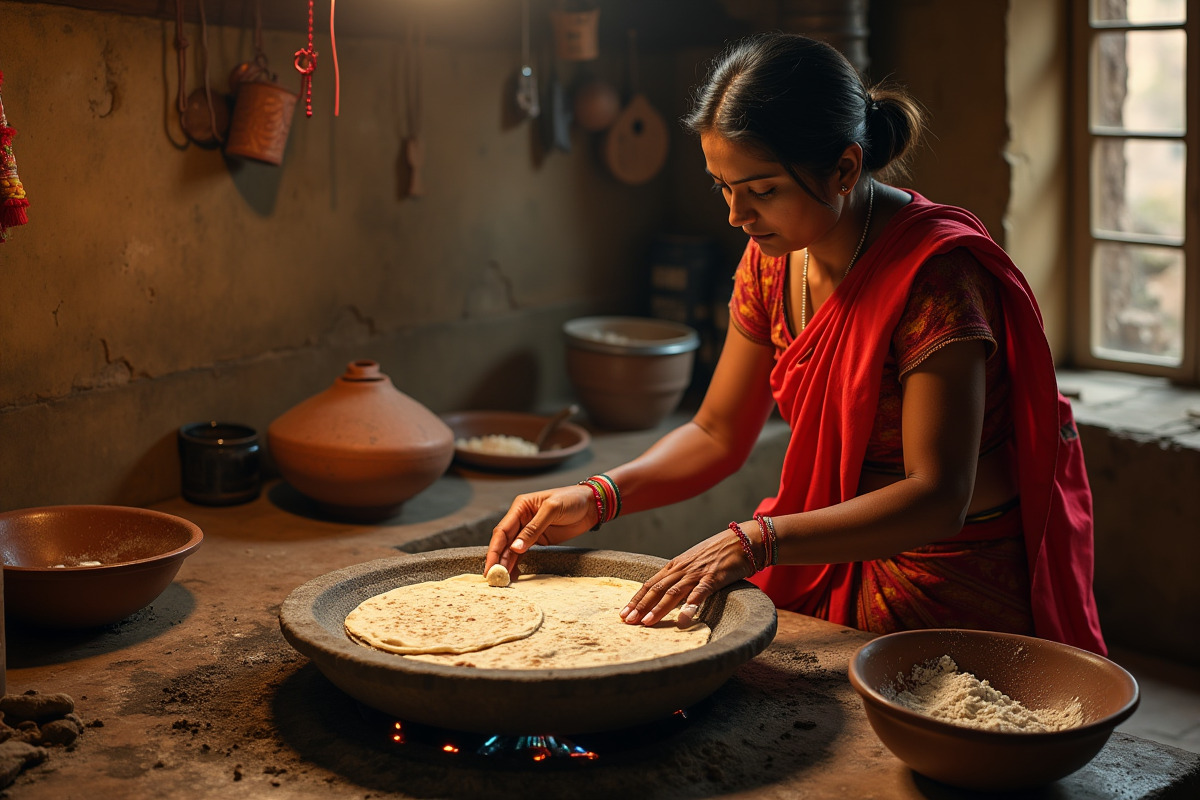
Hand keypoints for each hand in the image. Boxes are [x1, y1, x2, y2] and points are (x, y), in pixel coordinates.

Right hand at [485, 484, 598, 577]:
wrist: (592, 504)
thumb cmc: (572, 499)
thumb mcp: (552, 509)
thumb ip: (534, 528)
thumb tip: (515, 548)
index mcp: (520, 507)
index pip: (502, 531)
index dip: (494, 550)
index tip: (490, 566)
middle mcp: (521, 519)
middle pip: (504, 542)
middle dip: (497, 560)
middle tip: (493, 578)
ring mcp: (529, 531)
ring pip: (512, 550)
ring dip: (506, 564)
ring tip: (500, 581)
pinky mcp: (539, 540)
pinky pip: (524, 554)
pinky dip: (517, 564)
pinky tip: (513, 575)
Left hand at [620, 526, 755, 628]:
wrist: (742, 540)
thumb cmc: (718, 552)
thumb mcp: (693, 562)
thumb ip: (680, 575)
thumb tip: (666, 591)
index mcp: (675, 566)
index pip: (650, 584)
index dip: (636, 599)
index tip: (624, 613)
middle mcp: (682, 569)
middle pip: (656, 589)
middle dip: (640, 606)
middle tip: (627, 621)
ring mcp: (697, 573)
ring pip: (673, 592)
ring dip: (658, 609)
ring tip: (646, 623)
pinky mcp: (714, 577)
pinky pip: (700, 594)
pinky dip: (690, 607)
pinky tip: (682, 620)